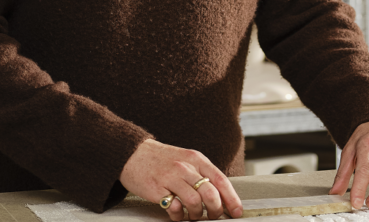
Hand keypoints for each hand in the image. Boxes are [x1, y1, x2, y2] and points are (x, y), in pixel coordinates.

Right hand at [119, 138, 242, 220]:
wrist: (131, 153)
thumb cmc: (160, 158)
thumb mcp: (185, 158)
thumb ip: (201, 173)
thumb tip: (219, 194)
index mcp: (196, 159)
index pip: (221, 179)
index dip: (232, 198)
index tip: (237, 211)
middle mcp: (185, 167)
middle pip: (210, 193)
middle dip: (215, 210)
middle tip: (213, 216)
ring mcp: (170, 177)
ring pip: (195, 202)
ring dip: (197, 214)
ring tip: (193, 215)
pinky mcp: (156, 189)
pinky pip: (174, 208)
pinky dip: (179, 216)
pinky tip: (177, 214)